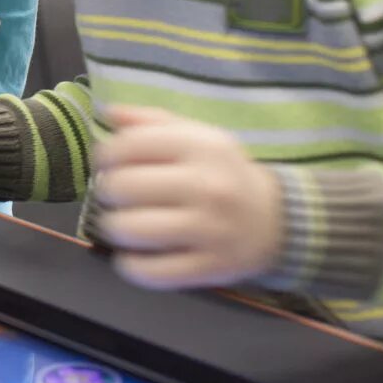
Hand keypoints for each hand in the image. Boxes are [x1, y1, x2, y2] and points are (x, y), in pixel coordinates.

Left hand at [92, 106, 282, 289]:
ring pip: (130, 229)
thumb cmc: (222, 172)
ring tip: (125, 223)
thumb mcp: (196, 136)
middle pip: (122, 187)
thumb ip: (151, 121)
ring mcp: (210, 229)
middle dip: (109, 191)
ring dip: (115, 228)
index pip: (128, 145)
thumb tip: (107, 111)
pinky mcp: (210, 267)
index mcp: (201, 146)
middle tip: (118, 195)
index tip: (108, 164)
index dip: (105, 156)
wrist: (276, 219)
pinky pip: (150, 271)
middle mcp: (207, 186)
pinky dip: (132, 266)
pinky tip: (136, 255)